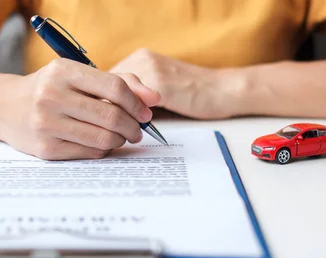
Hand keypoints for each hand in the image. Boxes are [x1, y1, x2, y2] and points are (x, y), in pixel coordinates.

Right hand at [0, 58, 160, 159]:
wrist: (7, 108)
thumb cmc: (52, 89)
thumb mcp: (79, 75)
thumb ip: (120, 82)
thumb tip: (154, 99)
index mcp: (62, 71)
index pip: (115, 88)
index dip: (137, 103)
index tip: (145, 112)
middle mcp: (51, 96)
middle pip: (112, 117)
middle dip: (134, 127)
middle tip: (138, 130)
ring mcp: (46, 124)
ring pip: (104, 139)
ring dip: (120, 140)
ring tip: (120, 136)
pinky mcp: (46, 149)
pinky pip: (90, 153)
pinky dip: (103, 150)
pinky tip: (100, 143)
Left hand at [109, 49, 248, 118]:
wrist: (223, 90)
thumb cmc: (193, 93)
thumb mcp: (159, 87)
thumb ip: (136, 94)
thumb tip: (111, 112)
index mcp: (140, 58)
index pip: (106, 80)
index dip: (102, 100)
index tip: (105, 118)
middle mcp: (142, 59)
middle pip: (107, 86)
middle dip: (106, 108)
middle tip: (111, 127)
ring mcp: (150, 70)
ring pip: (118, 96)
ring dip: (118, 115)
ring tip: (124, 131)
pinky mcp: (160, 85)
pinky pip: (133, 104)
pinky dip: (130, 119)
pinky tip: (136, 131)